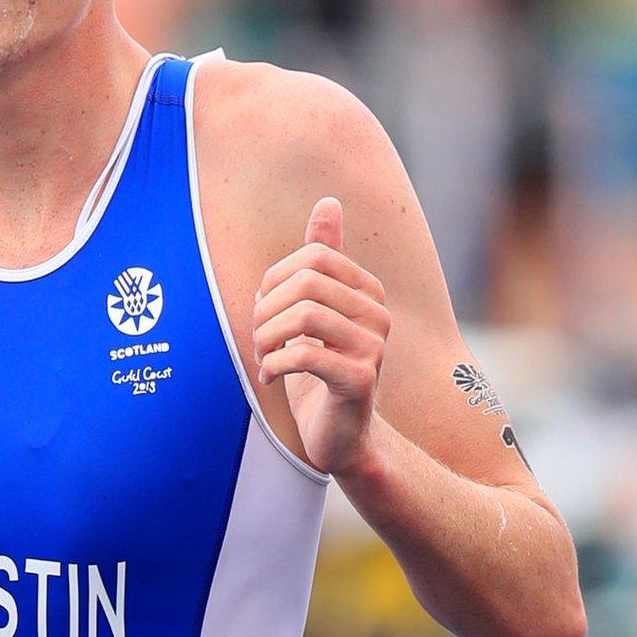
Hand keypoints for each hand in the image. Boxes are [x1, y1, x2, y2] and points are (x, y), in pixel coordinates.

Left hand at [252, 197, 389, 475]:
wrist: (339, 435)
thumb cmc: (319, 368)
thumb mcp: (314, 308)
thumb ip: (322, 258)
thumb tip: (329, 202)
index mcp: (367, 291)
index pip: (311, 257)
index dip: (274, 279)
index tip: (265, 309)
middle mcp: (378, 315)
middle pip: (306, 283)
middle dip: (266, 309)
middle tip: (259, 337)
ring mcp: (373, 349)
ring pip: (304, 317)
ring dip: (267, 337)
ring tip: (263, 356)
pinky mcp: (360, 381)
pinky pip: (306, 355)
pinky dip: (274, 365)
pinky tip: (269, 377)